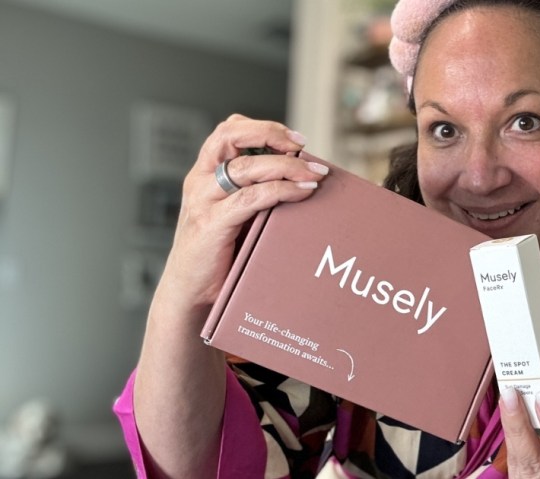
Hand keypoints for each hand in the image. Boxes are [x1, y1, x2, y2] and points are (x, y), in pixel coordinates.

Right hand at [159, 114, 329, 314]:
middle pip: (230, 135)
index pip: (227, 131)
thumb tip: (303, 181)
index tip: (295, 139)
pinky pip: (251, 199)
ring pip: (246, 168)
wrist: (189, 294)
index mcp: (204, 174)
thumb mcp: (234, 216)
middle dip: (271, 134)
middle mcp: (200, 182)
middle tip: (303, 146)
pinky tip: (302, 193)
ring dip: (286, 166)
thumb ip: (255, 195)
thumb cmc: (218, 255)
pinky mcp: (212, 224)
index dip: (262, 127)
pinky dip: (281, 191)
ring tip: (314, 175)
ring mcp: (203, 202)